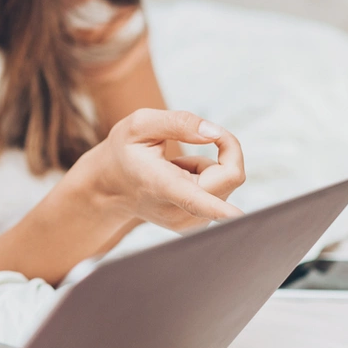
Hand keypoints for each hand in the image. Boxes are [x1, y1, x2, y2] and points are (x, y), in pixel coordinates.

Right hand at [68, 108, 245, 232]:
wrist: (109, 187)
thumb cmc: (124, 152)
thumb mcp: (140, 124)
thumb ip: (178, 122)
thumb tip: (214, 133)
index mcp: (160, 184)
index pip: (194, 199)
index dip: (220, 209)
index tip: (238, 218)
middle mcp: (177, 210)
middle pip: (229, 177)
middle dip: (225, 149)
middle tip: (197, 133)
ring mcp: (188, 222)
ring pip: (227, 182)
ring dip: (209, 166)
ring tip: (175, 167)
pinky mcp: (196, 224)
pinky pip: (222, 192)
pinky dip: (207, 178)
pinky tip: (179, 179)